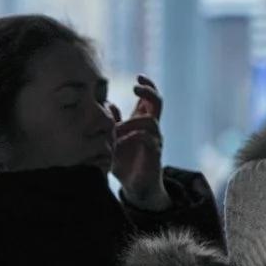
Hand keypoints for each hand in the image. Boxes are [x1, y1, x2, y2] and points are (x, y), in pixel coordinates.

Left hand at [112, 75, 170, 211]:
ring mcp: (155, 140)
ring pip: (151, 120)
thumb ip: (112, 124)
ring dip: (132, 121)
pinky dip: (135, 136)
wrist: (135, 188)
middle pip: (157, 102)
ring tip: (118, 130)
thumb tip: (108, 105)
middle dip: (148, 91)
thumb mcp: (114, 141)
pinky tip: (124, 139)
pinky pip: (148, 138)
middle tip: (135, 87)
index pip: (149, 99)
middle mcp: (152, 128)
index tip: (138, 77)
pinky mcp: (154, 154)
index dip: (147, 86)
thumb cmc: (125, 164)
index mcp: (142, 123)